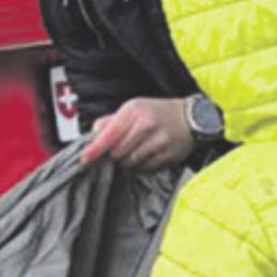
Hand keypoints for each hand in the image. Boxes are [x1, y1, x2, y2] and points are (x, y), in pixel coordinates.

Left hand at [79, 97, 195, 170]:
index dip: (95, 149)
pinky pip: (144, 169)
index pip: (109, 134)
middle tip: (116, 150)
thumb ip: (110, 121)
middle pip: (117, 152)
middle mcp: (147, 126)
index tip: (84, 159)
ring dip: (126, 161)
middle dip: (112, 155)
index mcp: (134, 111)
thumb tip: (92, 134)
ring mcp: (158, 142)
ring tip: (133, 150)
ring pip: (130, 163)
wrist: (192, 118)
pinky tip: (145, 155)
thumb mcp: (132, 108)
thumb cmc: (158, 112)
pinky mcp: (167, 157)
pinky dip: (139, 166)